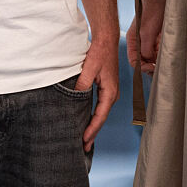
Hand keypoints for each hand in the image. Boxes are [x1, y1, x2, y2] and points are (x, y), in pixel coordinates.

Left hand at [75, 36, 119, 151]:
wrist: (106, 39)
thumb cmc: (99, 52)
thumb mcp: (89, 68)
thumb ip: (82, 84)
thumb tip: (74, 98)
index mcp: (110, 92)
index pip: (100, 116)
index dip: (91, 129)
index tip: (84, 140)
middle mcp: (113, 94)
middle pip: (101, 118)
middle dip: (93, 132)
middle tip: (84, 147)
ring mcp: (110, 91)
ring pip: (101, 113)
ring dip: (93, 125)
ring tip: (85, 138)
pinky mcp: (106, 87)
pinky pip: (100, 105)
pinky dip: (94, 115)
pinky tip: (87, 119)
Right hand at [126, 0, 167, 73]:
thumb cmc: (152, 9)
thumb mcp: (147, 32)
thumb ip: (145, 49)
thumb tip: (147, 62)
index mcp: (133, 40)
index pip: (134, 60)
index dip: (142, 67)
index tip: (151, 68)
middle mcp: (140, 41)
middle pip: (144, 61)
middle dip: (151, 66)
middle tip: (160, 69)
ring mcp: (150, 39)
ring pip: (153, 57)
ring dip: (159, 62)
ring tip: (166, 63)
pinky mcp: (159, 37)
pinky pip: (160, 51)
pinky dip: (164, 55)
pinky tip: (169, 55)